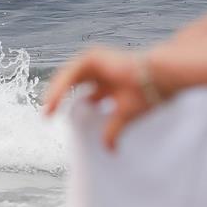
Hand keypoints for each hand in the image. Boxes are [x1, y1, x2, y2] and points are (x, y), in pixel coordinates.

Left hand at [41, 46, 167, 150]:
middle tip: (46, 116)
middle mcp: (101, 72)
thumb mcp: (124, 116)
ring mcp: (96, 61)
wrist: (159, 76)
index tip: (56, 121)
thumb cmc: (147, 94)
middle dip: (57, 99)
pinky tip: (54, 101)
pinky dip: (61, 87)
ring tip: (47, 112)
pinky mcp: (93, 57)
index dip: (70, 107)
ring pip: (68, 78)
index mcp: (109, 84)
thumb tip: (110, 150)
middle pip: (72, 85)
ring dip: (55, 94)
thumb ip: (113, 131)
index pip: (85, 96)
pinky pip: (71, 73)